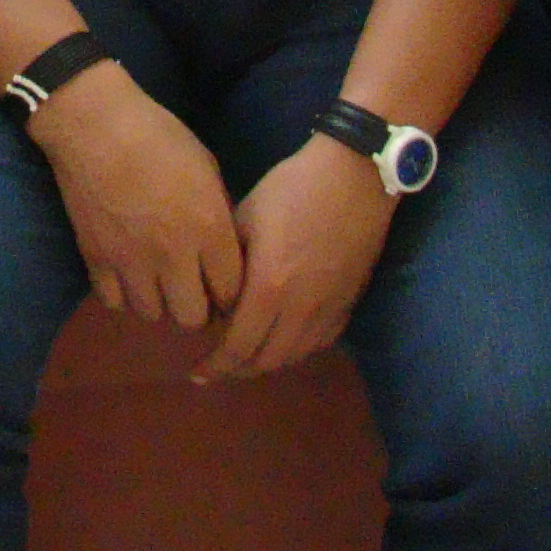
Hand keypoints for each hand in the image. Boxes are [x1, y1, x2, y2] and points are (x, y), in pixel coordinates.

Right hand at [26, 61, 244, 328]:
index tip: (221, 284)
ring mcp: (131, 261)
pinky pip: (115, 303)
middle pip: (193, 317)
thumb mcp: (206, 167)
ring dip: (158, 301)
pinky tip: (126, 272)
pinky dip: (122, 294)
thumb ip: (218, 214)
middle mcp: (173, 253)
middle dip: (196, 307)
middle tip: (190, 287)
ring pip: (153, 315)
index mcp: (208, 227)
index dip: (230, 293)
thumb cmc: (158, 135)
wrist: (94, 124)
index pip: (231, 291)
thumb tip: (224, 248)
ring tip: (156, 279)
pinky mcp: (96, 260)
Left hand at [197, 136, 392, 381]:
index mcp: (269, 289)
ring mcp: (329, 309)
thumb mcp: (245, 218)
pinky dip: (296, 348)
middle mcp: (300, 310)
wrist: (354, 178)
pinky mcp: (349, 302)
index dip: (215, 366)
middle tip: (218, 363)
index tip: (196, 372)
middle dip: (237, 369)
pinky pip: (320, 341)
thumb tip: (216, 298)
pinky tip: (284, 337)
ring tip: (247, 352)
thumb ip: (228, 265)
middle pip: (266, 361)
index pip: (237, 347)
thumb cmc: (292, 189)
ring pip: (294, 355)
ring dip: (267, 361)